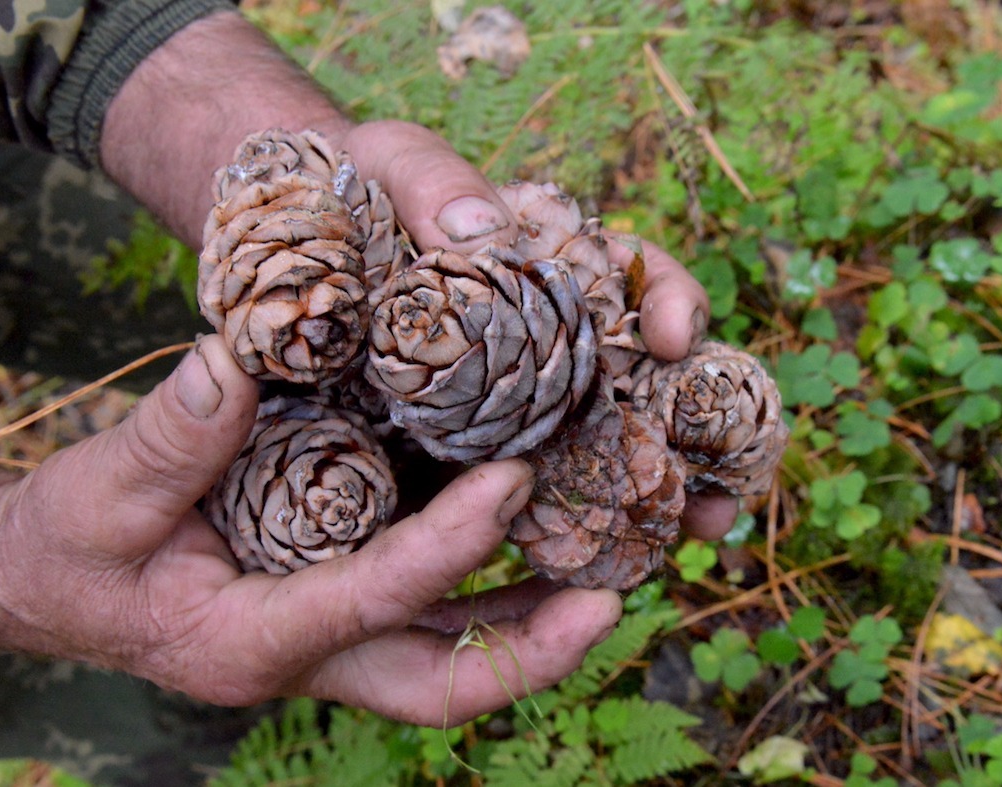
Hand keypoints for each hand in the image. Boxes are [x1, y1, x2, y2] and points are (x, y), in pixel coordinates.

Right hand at [0, 336, 619, 722]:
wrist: (39, 580)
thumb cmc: (65, 545)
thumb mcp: (96, 493)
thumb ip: (168, 440)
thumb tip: (232, 363)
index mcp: (245, 640)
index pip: (371, 601)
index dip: (448, 548)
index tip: (515, 483)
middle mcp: (303, 659)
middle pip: (438, 686)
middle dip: (530, 654)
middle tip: (613, 598)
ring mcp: (326, 643)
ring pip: (448, 657)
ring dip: (531, 627)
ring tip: (612, 567)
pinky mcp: (335, 610)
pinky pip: (430, 617)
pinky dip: (489, 588)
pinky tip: (539, 533)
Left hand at [99, 10, 737, 537]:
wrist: (279, 259)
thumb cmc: (349, 196)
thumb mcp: (388, 166)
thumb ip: (430, 182)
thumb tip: (482, 230)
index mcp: (551, 264)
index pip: (633, 276)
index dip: (666, 299)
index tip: (668, 332)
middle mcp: (548, 341)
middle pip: (641, 386)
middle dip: (691, 441)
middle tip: (722, 491)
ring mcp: (511, 408)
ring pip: (597, 459)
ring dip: (650, 504)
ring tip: (685, 543)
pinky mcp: (464, 463)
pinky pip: (526, 506)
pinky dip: (564, 538)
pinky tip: (590, 580)